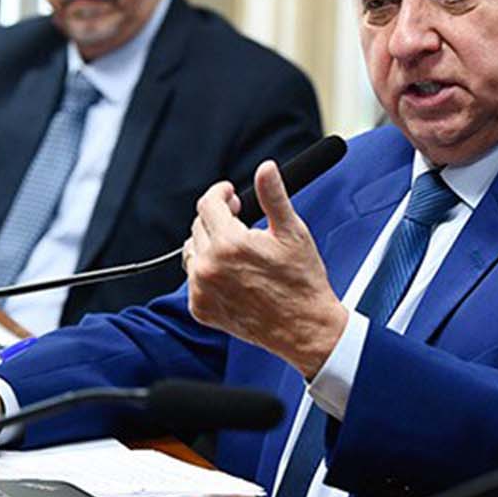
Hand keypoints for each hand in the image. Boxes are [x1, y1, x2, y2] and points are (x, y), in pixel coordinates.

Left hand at [183, 160, 346, 378]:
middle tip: (241, 223)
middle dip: (218, 219)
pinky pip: (194, 280)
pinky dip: (208, 273)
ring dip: (210, 245)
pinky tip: (233, 276)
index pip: (207, 204)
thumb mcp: (292, 233)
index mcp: (230, 244)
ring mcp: (202, 290)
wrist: (304, 327)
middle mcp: (210, 267)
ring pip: (193, 252)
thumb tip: (266, 168)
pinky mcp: (201, 309)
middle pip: (198, 226)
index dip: (220, 193)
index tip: (230, 195)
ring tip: (237, 252)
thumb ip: (273, 196)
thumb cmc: (302, 282)